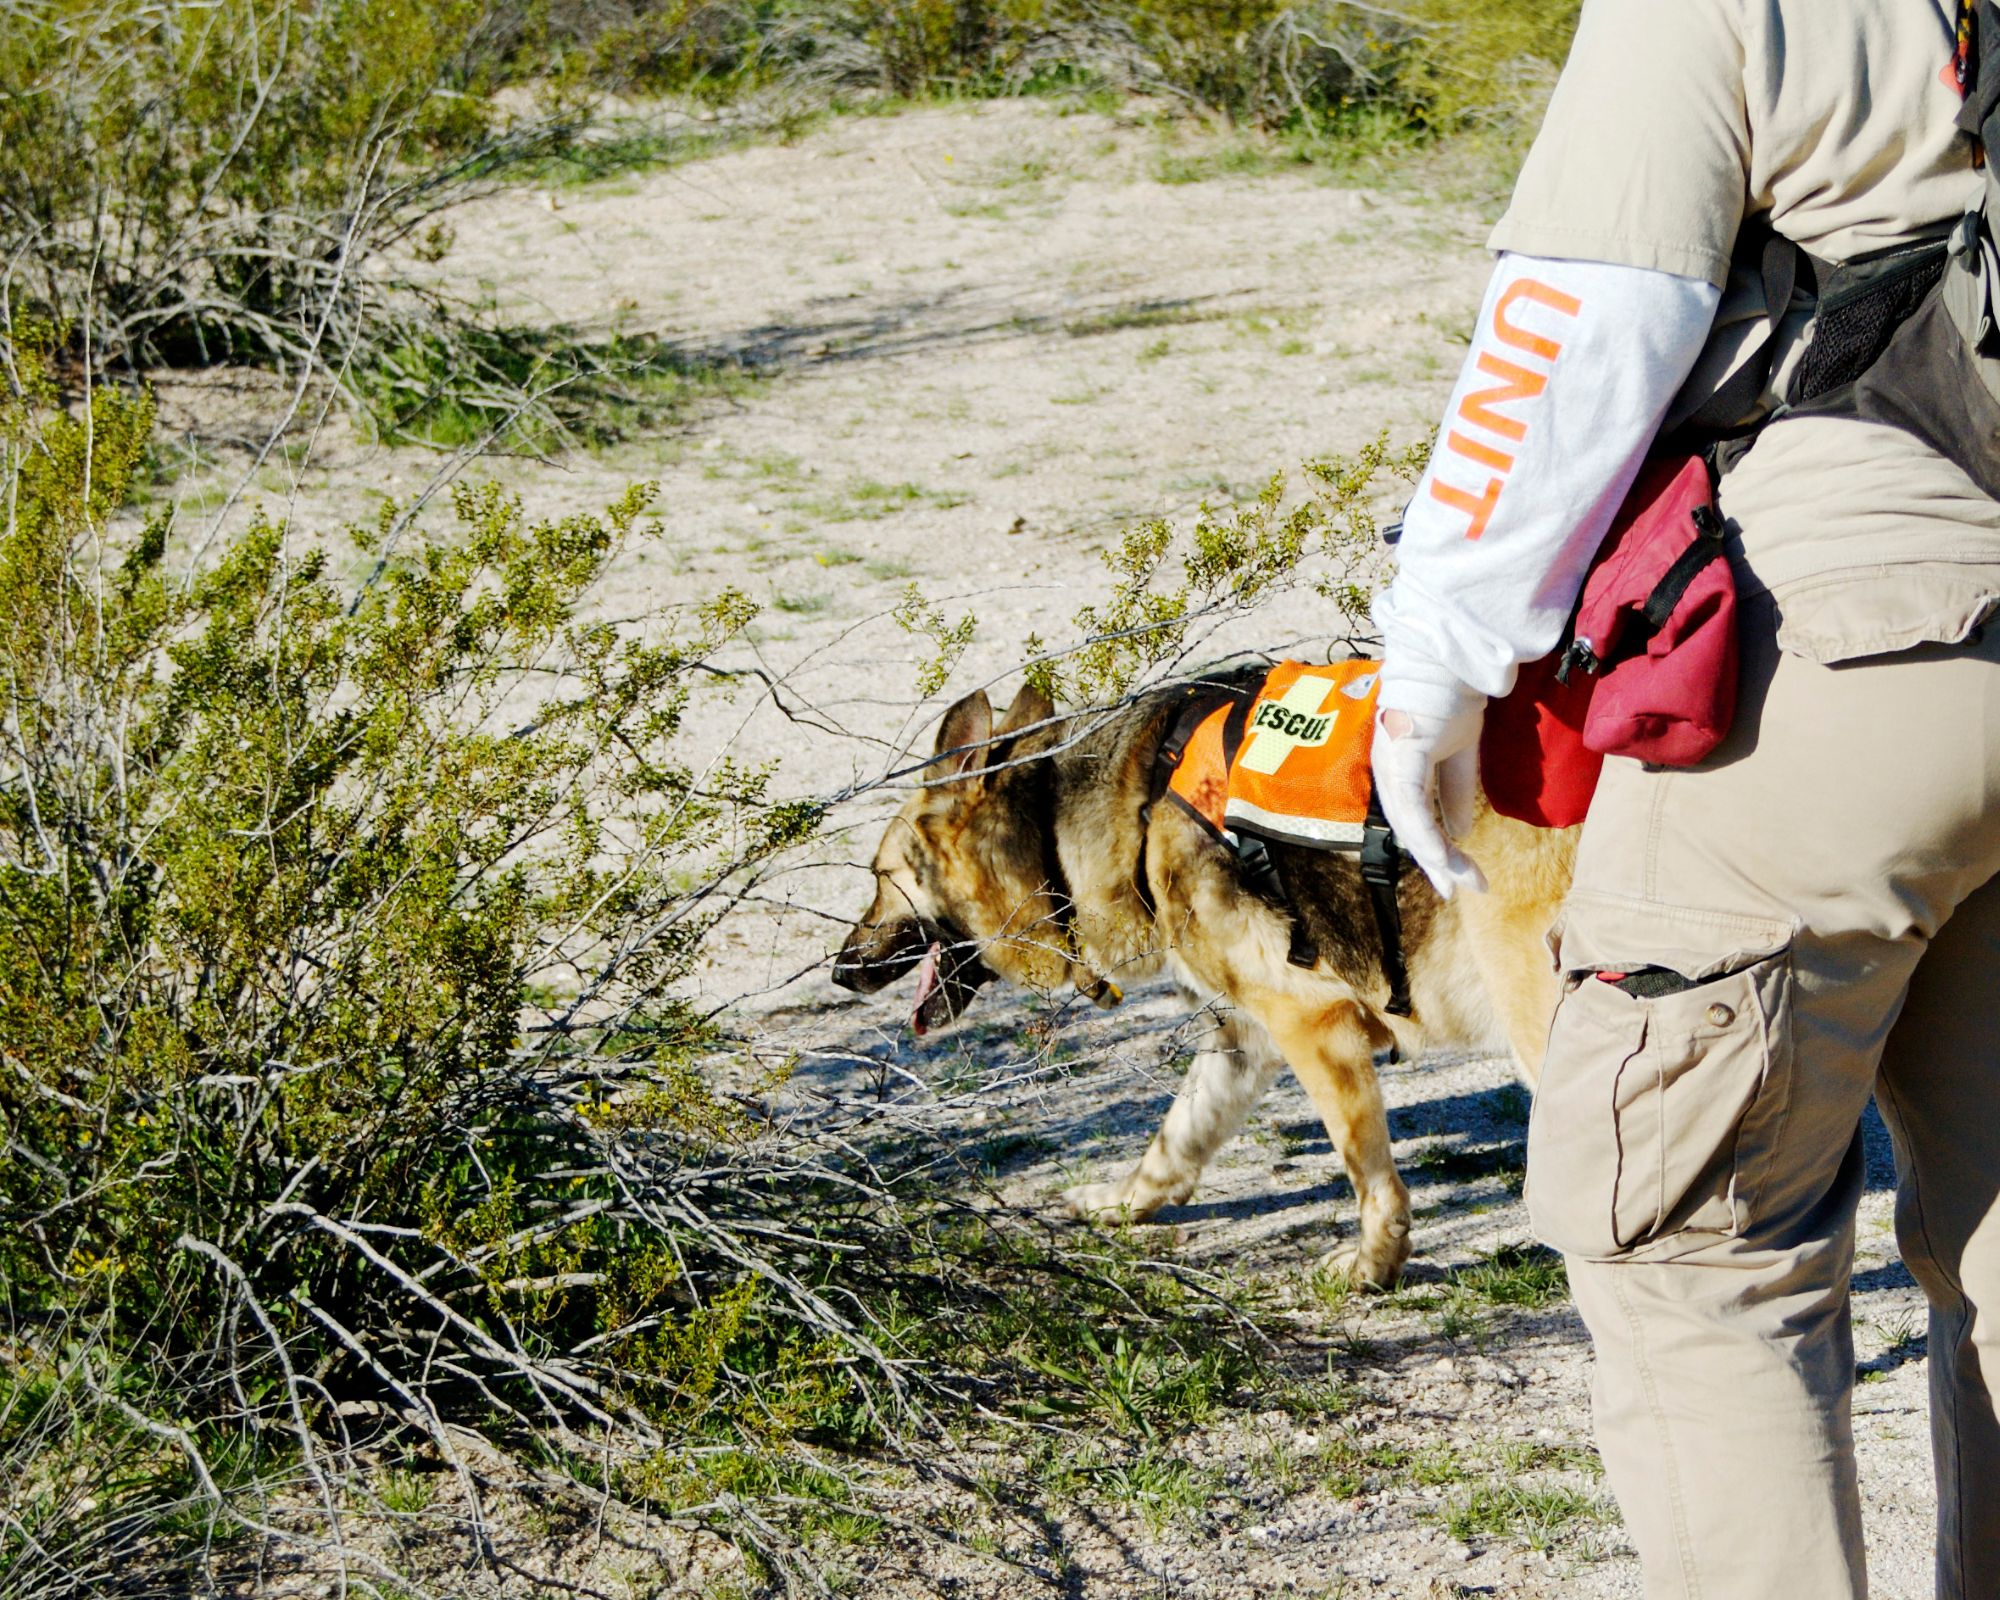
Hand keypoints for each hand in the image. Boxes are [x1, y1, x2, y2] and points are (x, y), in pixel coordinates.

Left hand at [1371, 693, 1487, 898]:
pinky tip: (1442, 856)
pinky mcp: (1401, 755)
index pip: (1413, 820)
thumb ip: (1456, 792)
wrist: (1450, 661)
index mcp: (1399, 770)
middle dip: (1434, 863)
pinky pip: (1413, 802)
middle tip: (1457, 891)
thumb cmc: (1450, 699)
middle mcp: (1388, 771)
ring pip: (1408, 822)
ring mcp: (1390, 763)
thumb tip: (1460, 832)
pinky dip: (1426, 832)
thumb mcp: (1460, 753)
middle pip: (1408, 828)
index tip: (1455, 877)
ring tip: (1458, 881)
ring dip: (1434, 855)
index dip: (1433, 850)